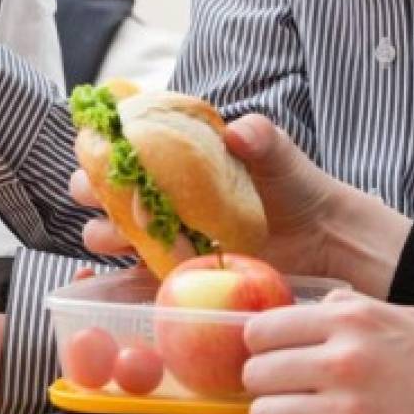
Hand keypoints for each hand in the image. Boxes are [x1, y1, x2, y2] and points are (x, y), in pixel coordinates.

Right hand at [72, 113, 413, 296]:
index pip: (120, 148)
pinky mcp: (171, 274)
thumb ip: (260, 137)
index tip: (100, 149)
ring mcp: (160, 237)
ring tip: (127, 235)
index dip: (100, 147)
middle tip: (105, 195)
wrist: (321, 240)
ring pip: (110, 236)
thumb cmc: (294, 188)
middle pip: (102, 194)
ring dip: (106, 234)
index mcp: (171, 160)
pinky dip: (120, 282)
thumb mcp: (279, 156)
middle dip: (92, 192)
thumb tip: (238, 132)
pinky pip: (134, 280)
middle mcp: (156, 197)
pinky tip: (123, 278)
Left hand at [242, 289, 413, 413]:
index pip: (260, 330)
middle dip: (270, 388)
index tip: (279, 362)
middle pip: (254, 375)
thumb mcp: (412, 320)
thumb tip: (309, 306)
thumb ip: (354, 309)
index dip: (264, 349)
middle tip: (296, 398)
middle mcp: (343, 363)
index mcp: (354, 322)